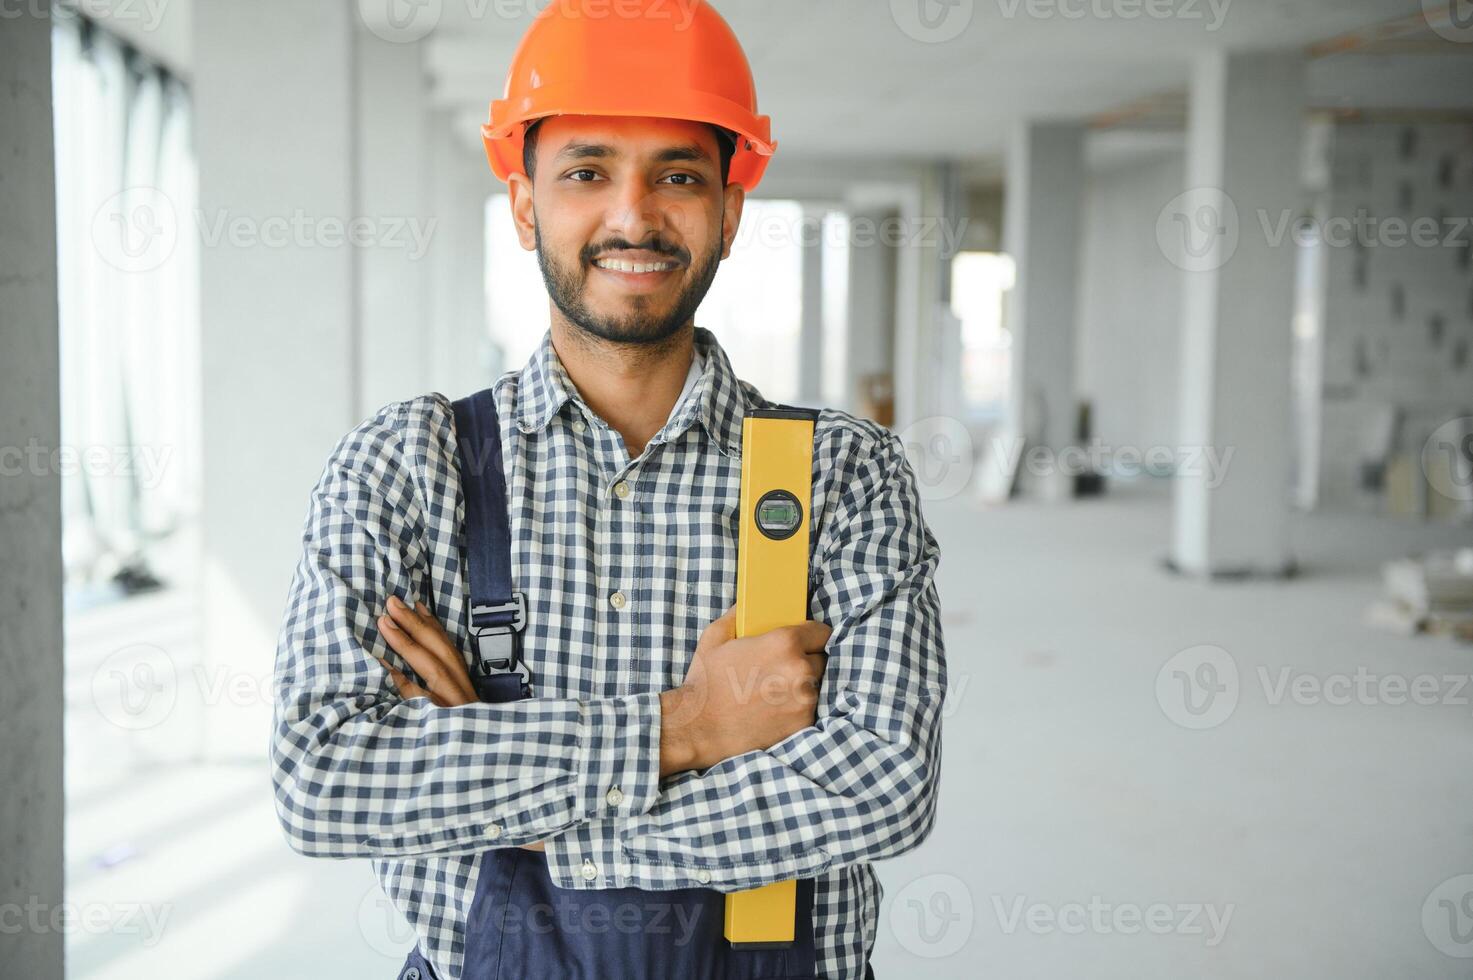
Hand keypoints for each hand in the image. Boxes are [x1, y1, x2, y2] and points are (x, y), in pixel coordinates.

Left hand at [374, 595, 545, 851]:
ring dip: (408, 643)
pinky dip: (405, 684)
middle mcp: (465, 696)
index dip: (433, 626)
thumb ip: (440, 702)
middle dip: (416, 624)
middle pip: (440, 652)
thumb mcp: (461, 722)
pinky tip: (387, 670)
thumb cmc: (475, 753)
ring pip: (432, 668)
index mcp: (469, 691)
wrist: (495, 784)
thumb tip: (406, 683)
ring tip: (385, 622)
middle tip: (391, 601)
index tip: (416, 603)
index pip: (451, 650)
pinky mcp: (445, 728)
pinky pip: (421, 703)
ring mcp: (456, 710)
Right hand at [660, 606, 830, 774]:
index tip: (805, 640)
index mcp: (784, 642)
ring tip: (779, 688)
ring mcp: (804, 698)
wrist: (700, 727)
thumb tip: (748, 602)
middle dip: (807, 660)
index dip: (813, 636)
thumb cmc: (707, 681)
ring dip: (803, 684)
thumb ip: (738, 614)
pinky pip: (810, 708)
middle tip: (785, 666)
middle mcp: (800, 669)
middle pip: (820, 658)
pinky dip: (798, 706)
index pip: (821, 632)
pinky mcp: (802, 722)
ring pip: (816, 684)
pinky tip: (777, 707)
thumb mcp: (716, 637)